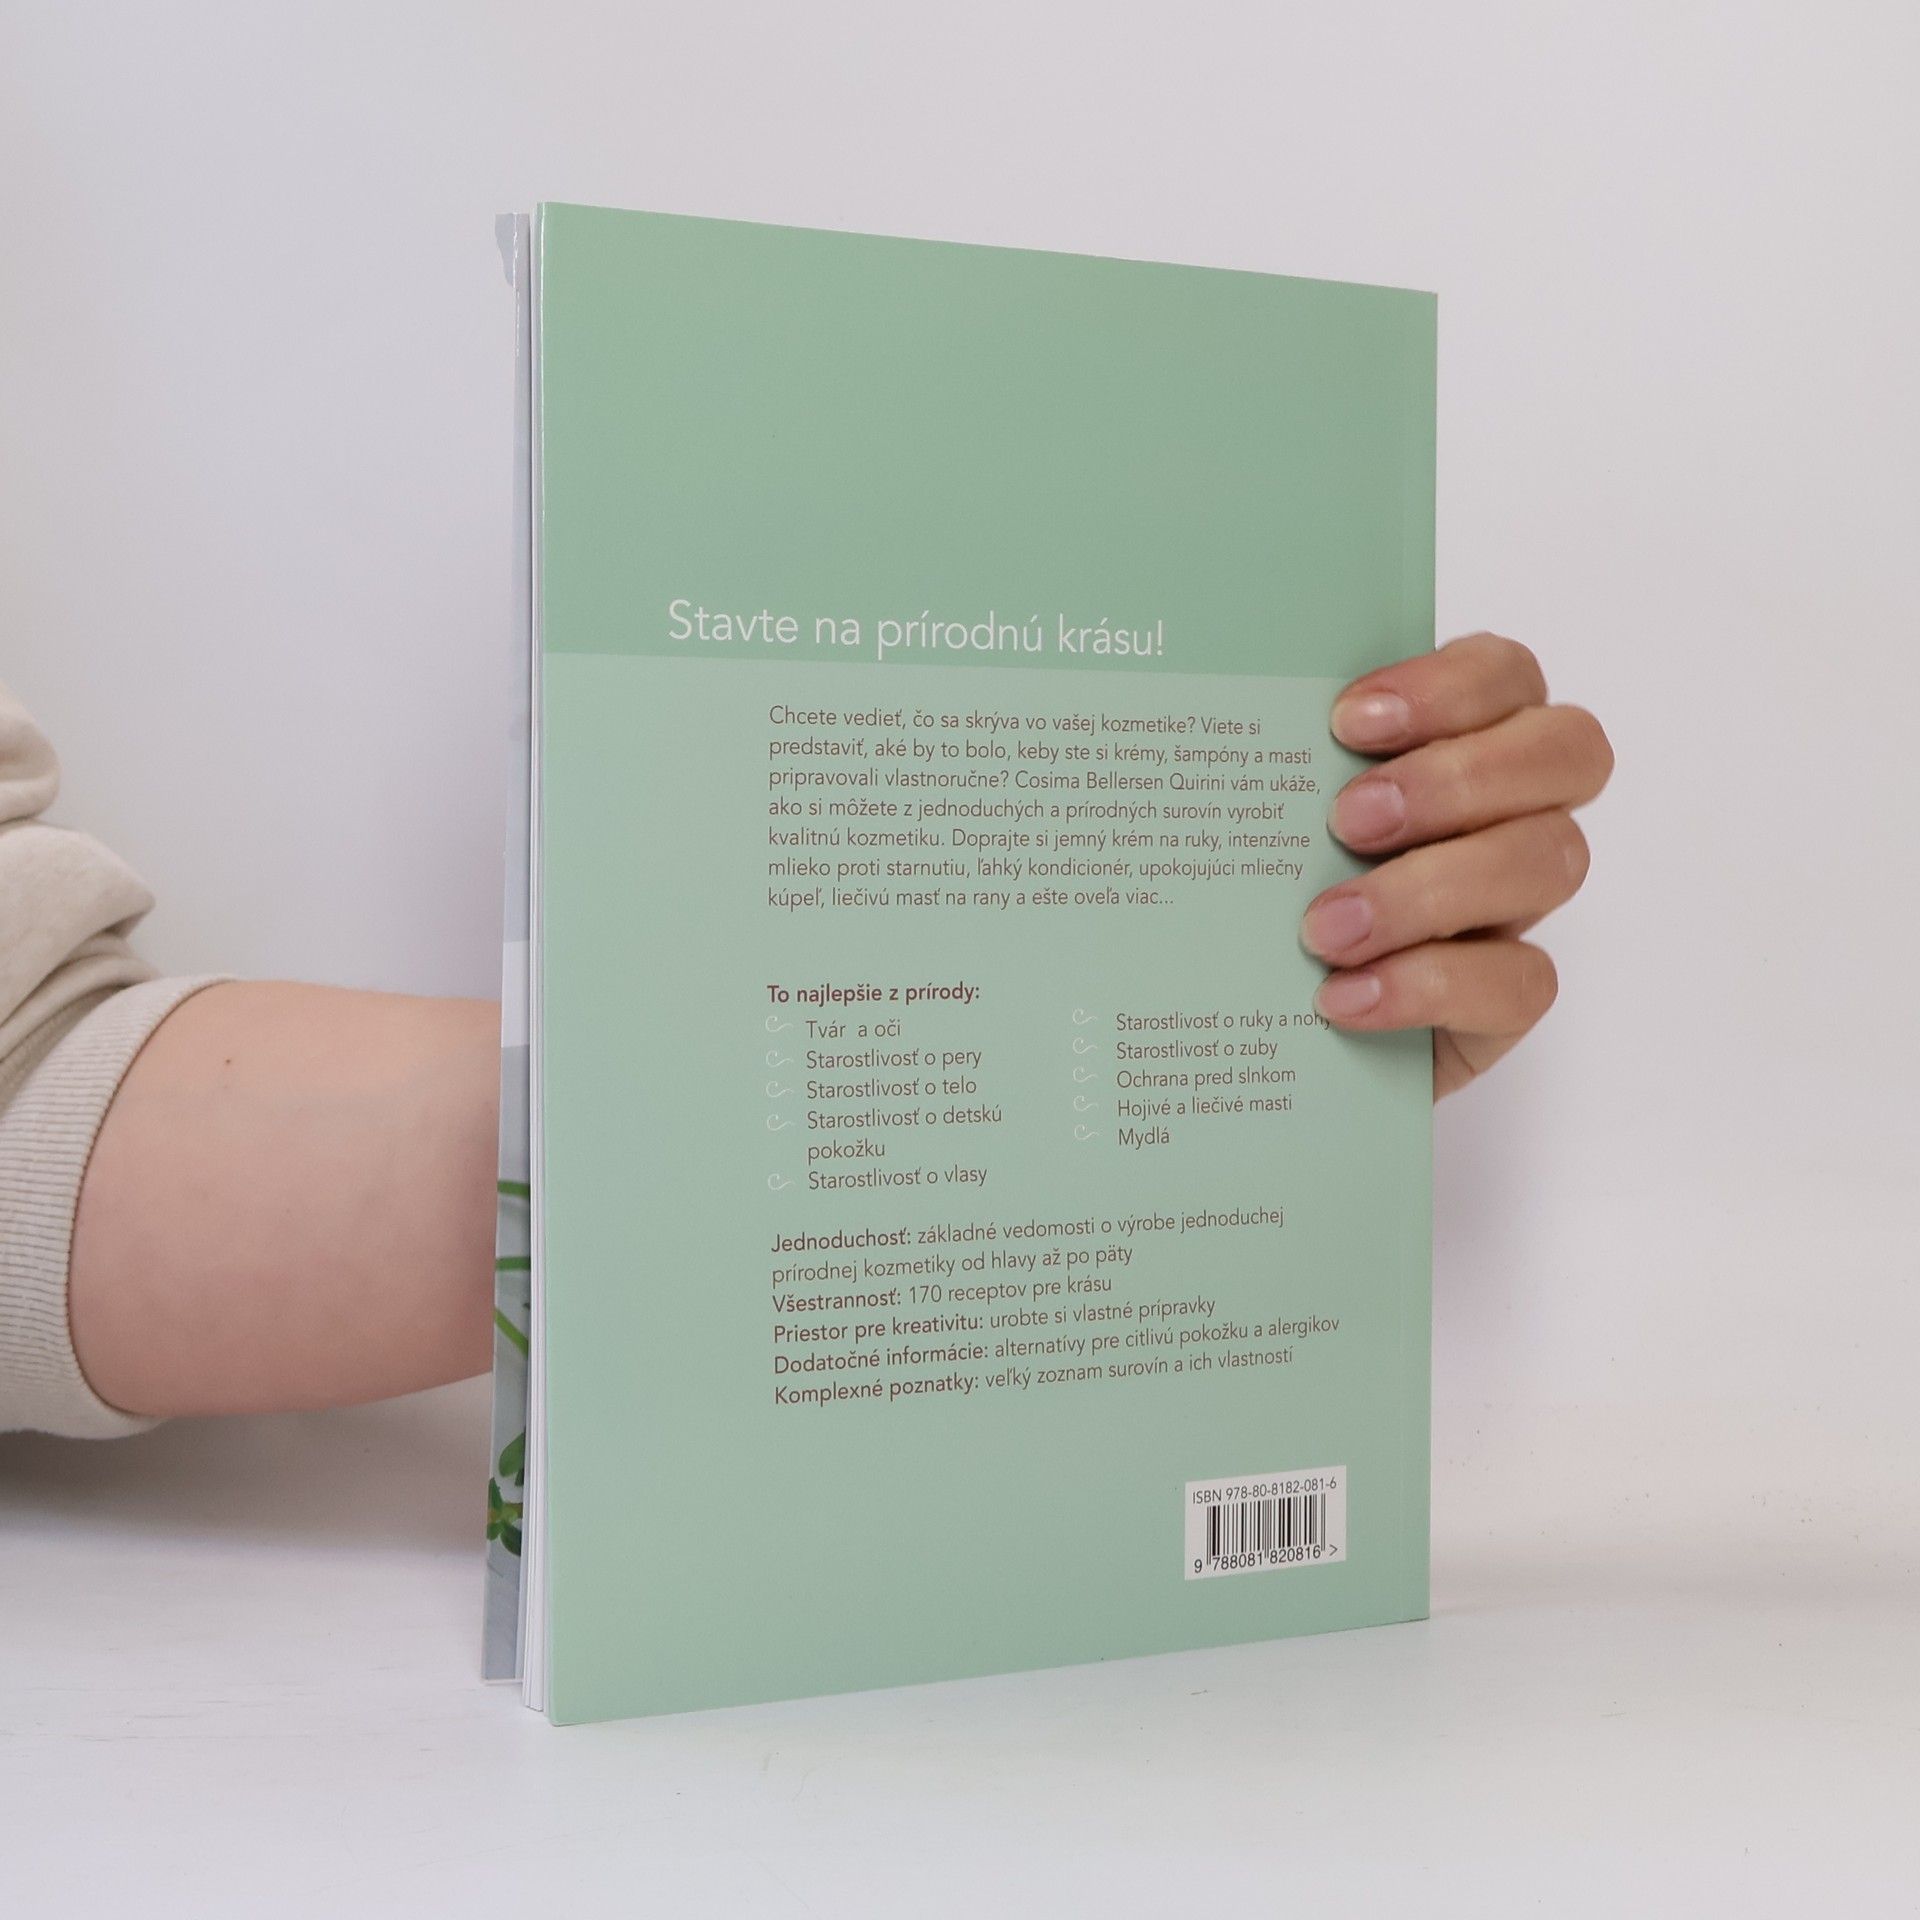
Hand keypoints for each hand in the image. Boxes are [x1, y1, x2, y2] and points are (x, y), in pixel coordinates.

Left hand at [1300, 633, 1612, 1097]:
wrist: (1254, 1032)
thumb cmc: (1257, 895)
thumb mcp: (1254, 816)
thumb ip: (1259, 759)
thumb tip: (1176, 714)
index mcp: (1458, 740)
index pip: (1503, 675)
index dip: (1448, 686)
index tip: (1347, 720)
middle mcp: (1508, 810)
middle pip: (1566, 751)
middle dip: (1456, 779)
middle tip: (1345, 821)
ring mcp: (1516, 903)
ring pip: (1551, 860)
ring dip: (1432, 889)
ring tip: (1325, 929)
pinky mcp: (1508, 997)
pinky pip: (1523, 982)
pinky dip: (1430, 986)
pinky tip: (1343, 997)